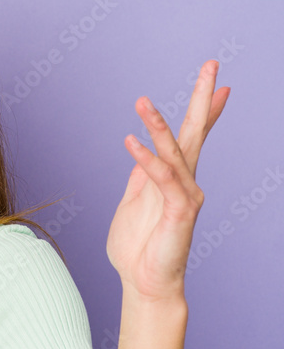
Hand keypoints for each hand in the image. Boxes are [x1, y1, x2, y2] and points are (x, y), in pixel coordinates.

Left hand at [106, 59, 230, 300]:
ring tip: (142, 101)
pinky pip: (160, 178)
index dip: (203, 110)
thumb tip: (141, 151)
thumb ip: (140, 176)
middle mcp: (185, 182)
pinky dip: (145, 159)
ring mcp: (185, 195)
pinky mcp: (178, 210)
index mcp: (173, 178)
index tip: (217, 83)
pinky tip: (130, 141)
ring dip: (157, 125)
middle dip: (202, 100)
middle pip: (195, 134)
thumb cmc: (138, 248)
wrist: (144, 283)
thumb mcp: (133, 202)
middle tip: (212, 65)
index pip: (189, 138)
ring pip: (174, 151)